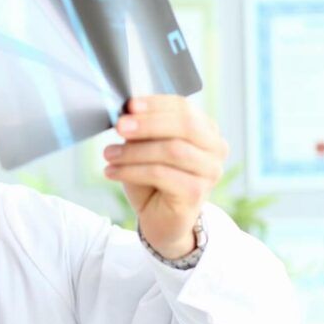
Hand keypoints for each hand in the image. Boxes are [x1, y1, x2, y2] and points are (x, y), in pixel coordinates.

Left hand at [104, 95, 227, 257]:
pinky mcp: (197, 192)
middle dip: (148, 124)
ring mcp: (210, 171)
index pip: (184, 108)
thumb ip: (140, 132)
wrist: (159, 219)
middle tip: (119, 126)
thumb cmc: (152, 180)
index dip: (156, 104)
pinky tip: (112, 172)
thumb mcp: (144, 149)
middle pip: (184, 125)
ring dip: (134, 151)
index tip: (129, 105)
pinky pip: (161, 174)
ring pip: (172, 150)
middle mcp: (215, 148)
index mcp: (205, 130)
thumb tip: (125, 115)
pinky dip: (132, 170)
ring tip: (109, 154)